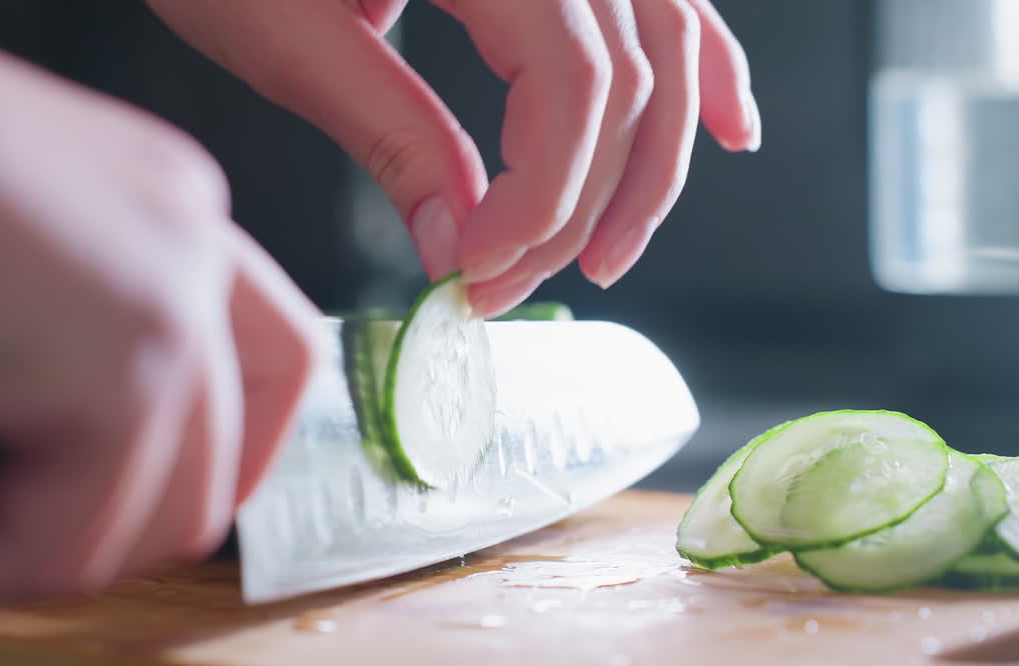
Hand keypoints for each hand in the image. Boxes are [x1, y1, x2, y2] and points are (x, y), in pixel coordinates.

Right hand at [0, 3, 320, 614]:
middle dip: (116, 539)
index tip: (118, 516)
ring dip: (13, 560)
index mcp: (172, 216)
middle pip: (225, 460)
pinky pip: (59, 539)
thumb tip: (46, 477)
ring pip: (156, 520)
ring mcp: (174, 303)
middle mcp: (193, 248)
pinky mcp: (124, 365)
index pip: (271, 367)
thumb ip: (56, 346)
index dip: (212, 468)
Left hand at [150, 0, 758, 314]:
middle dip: (580, 204)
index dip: (542, 197)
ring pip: (666, 48)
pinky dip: (702, 67)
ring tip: (614, 251)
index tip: (479, 270)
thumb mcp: (286, 31)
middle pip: (626, 81)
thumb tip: (464, 248)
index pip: (574, 85)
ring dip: (655, 162)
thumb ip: (392, 137)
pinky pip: (668, 5)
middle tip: (511, 284)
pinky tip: (731, 128)